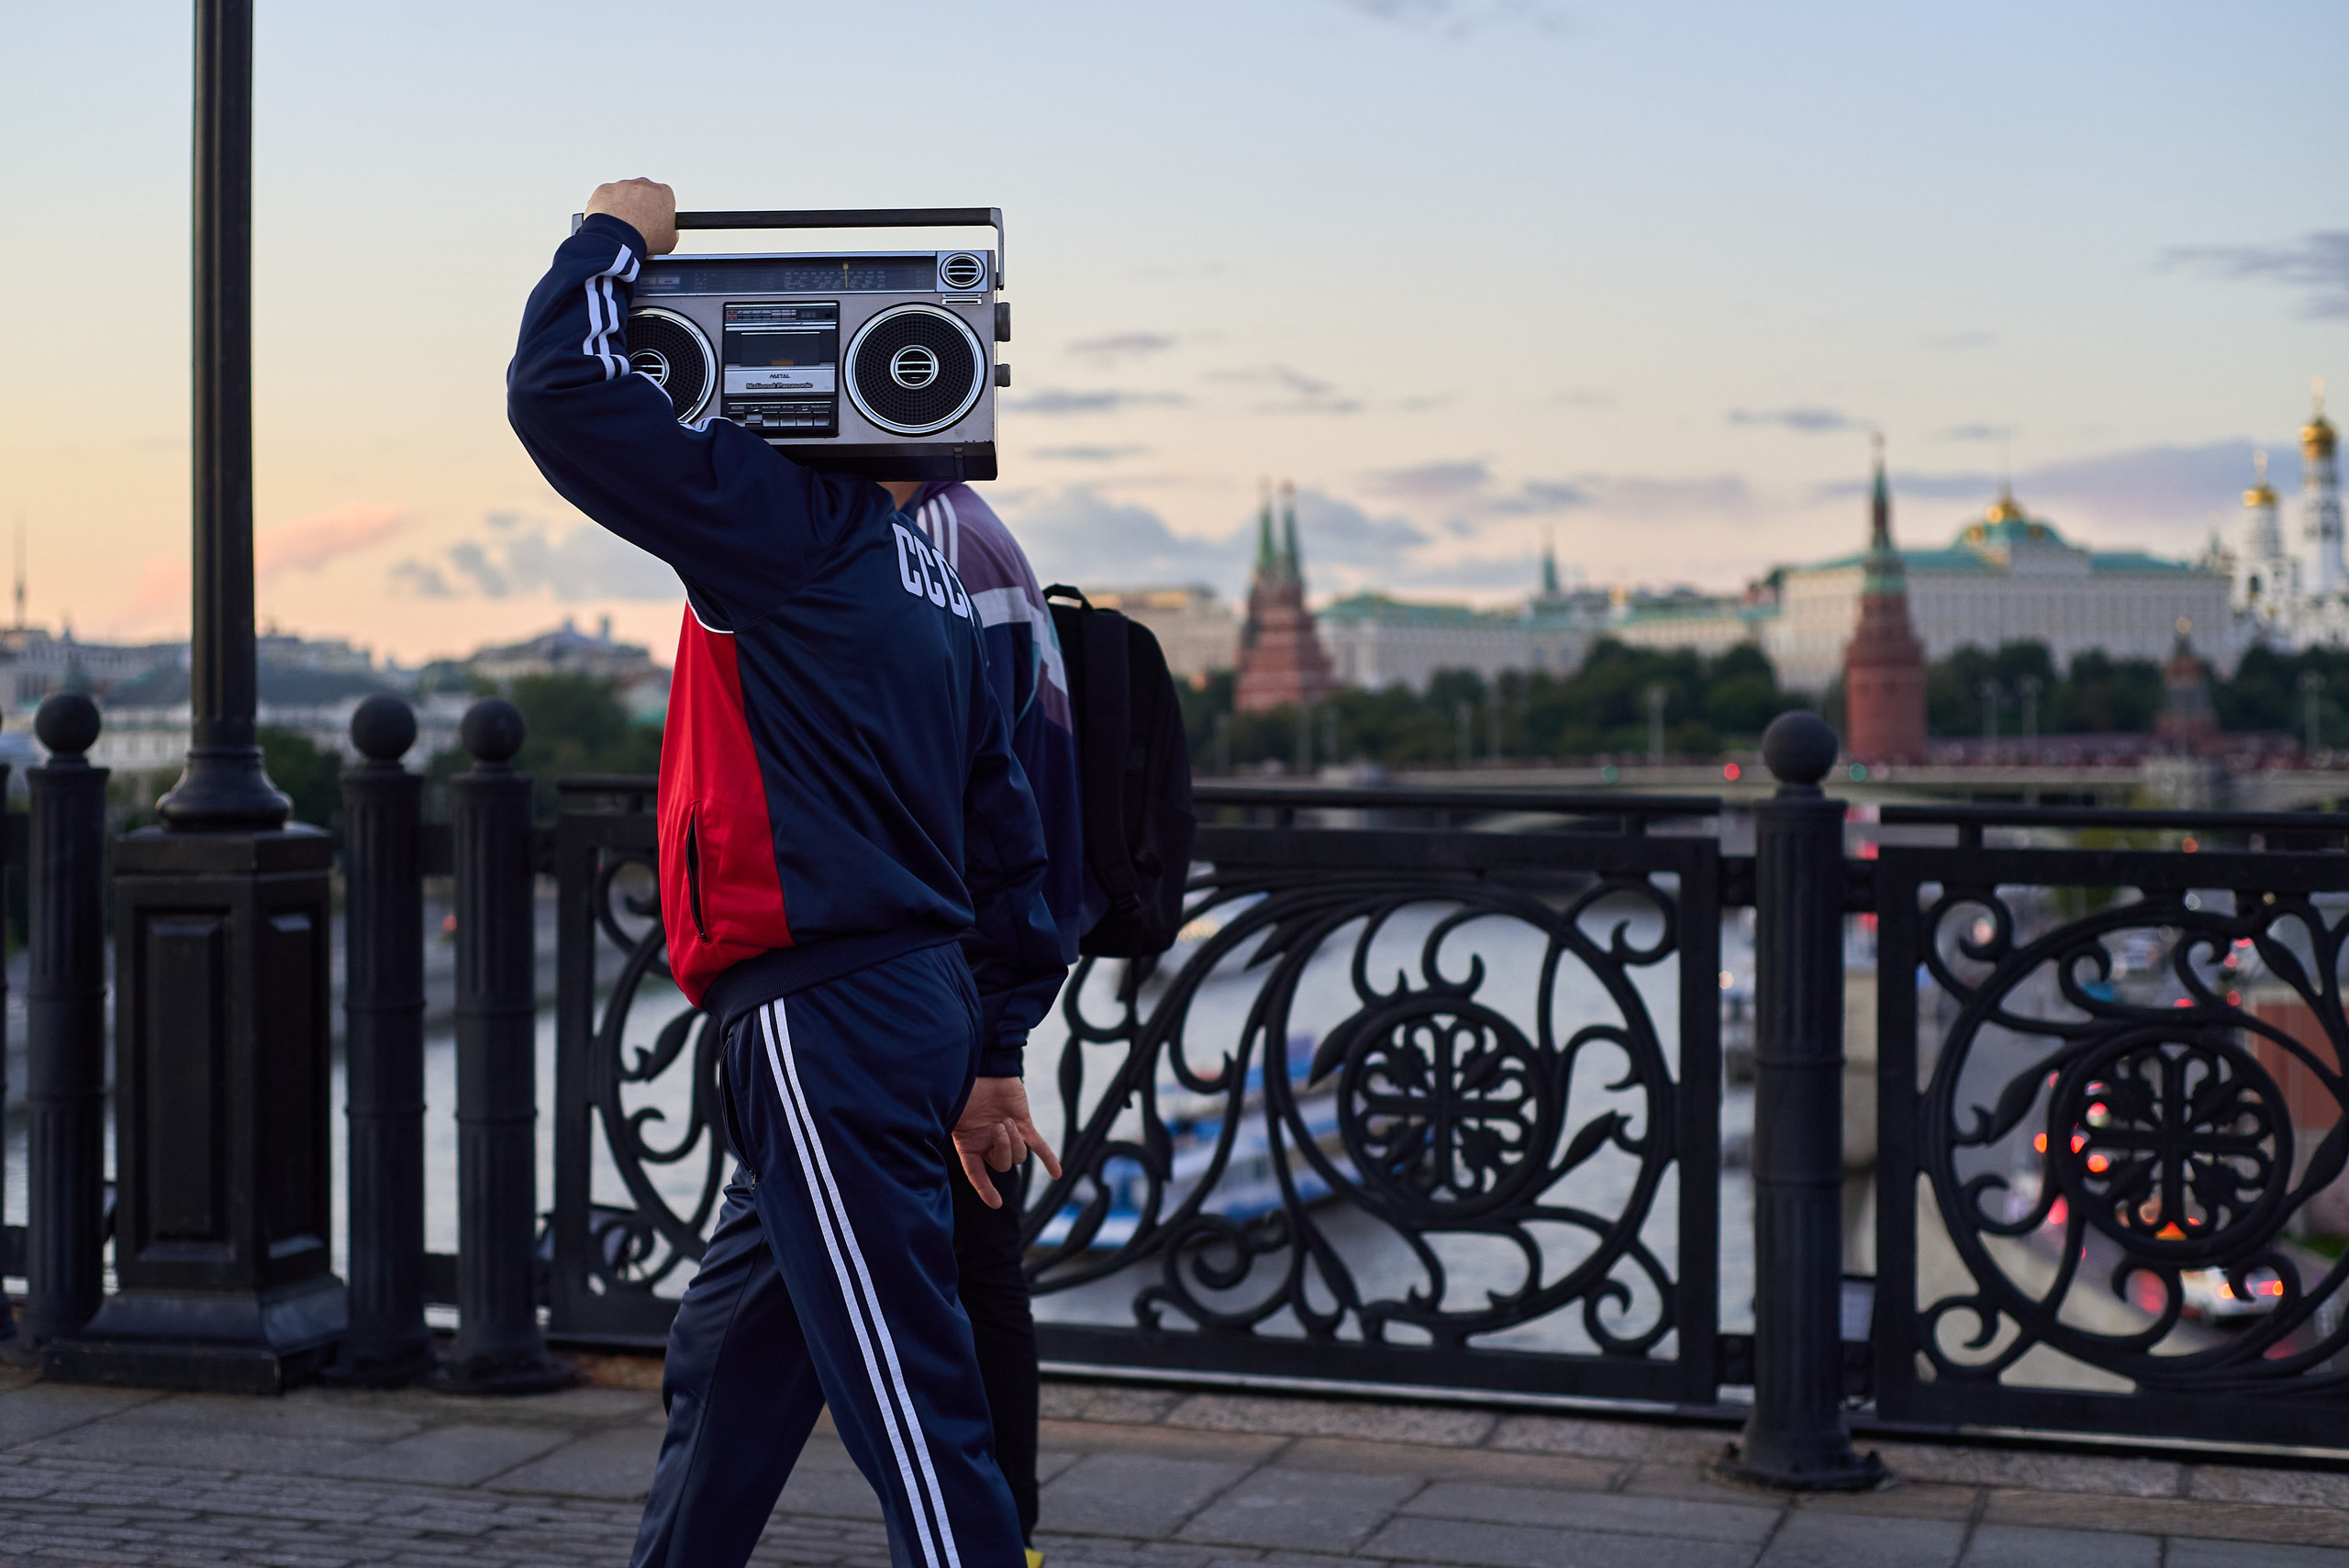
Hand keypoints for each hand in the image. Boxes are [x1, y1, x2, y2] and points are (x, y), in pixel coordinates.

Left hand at [584, 178, 677, 255]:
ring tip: (622, 226)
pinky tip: (609, 222)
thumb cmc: (645, 236)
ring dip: (622, 206)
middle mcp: (643, 184)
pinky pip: (606, 197)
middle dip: (640, 206)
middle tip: (637, 224)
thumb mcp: (670, 240)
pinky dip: (606, 207)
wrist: (620, 237)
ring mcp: (622, 185)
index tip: (654, 221)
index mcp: (663, 193)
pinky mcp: (605, 189)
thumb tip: (669, 233)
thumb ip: (671, 230)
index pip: (664, 198)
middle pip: (643, 193)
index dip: (659, 211)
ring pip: (623, 194)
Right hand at [951, 1076, 1061, 1208]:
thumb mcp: (952, 1113)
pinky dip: (1049, 1159)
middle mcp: (989, 1144)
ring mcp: (1008, 1135)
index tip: (996, 1203)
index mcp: (970, 1145)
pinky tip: (1058, 1174)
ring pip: (1020, 1155)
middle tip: (998, 1127)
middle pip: (1004, 1164)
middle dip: (1003, 1148)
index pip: (977, 1174)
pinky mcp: (1024, 1124)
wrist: (984, 1067)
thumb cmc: (964, 1089)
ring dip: (1016, 1140)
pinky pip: (1039, 1146)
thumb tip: (939, 1132)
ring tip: (1007, 1120)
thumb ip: (952, 1129)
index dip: (985, 1189)